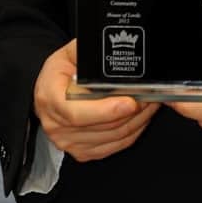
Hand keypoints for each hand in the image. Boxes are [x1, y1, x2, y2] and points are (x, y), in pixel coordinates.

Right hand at [33, 39, 158, 161]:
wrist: (50, 89)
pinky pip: (115, 146)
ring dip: (137, 120)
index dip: (106, 110)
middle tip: (151, 94)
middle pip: (101, 126)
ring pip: (113, 136)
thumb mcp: (71, 52)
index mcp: (50, 97)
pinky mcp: (82, 152)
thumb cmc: (61, 70)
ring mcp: (68, 141)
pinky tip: (141, 116)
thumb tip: (112, 50)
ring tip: (150, 102)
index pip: (77, 112)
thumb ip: (90, 52)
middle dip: (132, 111)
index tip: (130, 102)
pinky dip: (133, 131)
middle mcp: (56, 124)